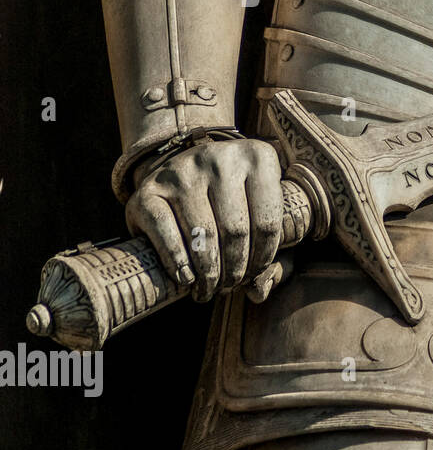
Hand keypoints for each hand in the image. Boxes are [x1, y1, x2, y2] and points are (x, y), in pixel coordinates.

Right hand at [125, 138, 283, 302]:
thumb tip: (260, 292)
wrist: (180, 171)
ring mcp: (181, 170)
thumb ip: (269, 252)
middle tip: (229, 287)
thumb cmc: (230, 200)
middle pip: (235, 230)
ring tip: (209, 288)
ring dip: (208, 273)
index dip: (263, 259)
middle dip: (235, 269)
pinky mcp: (148, 189)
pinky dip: (178, 263)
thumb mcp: (258, 213)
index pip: (268, 221)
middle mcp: (219, 157)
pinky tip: (186, 279)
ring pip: (203, 235)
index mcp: (257, 158)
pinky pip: (166, 234)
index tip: (254, 276)